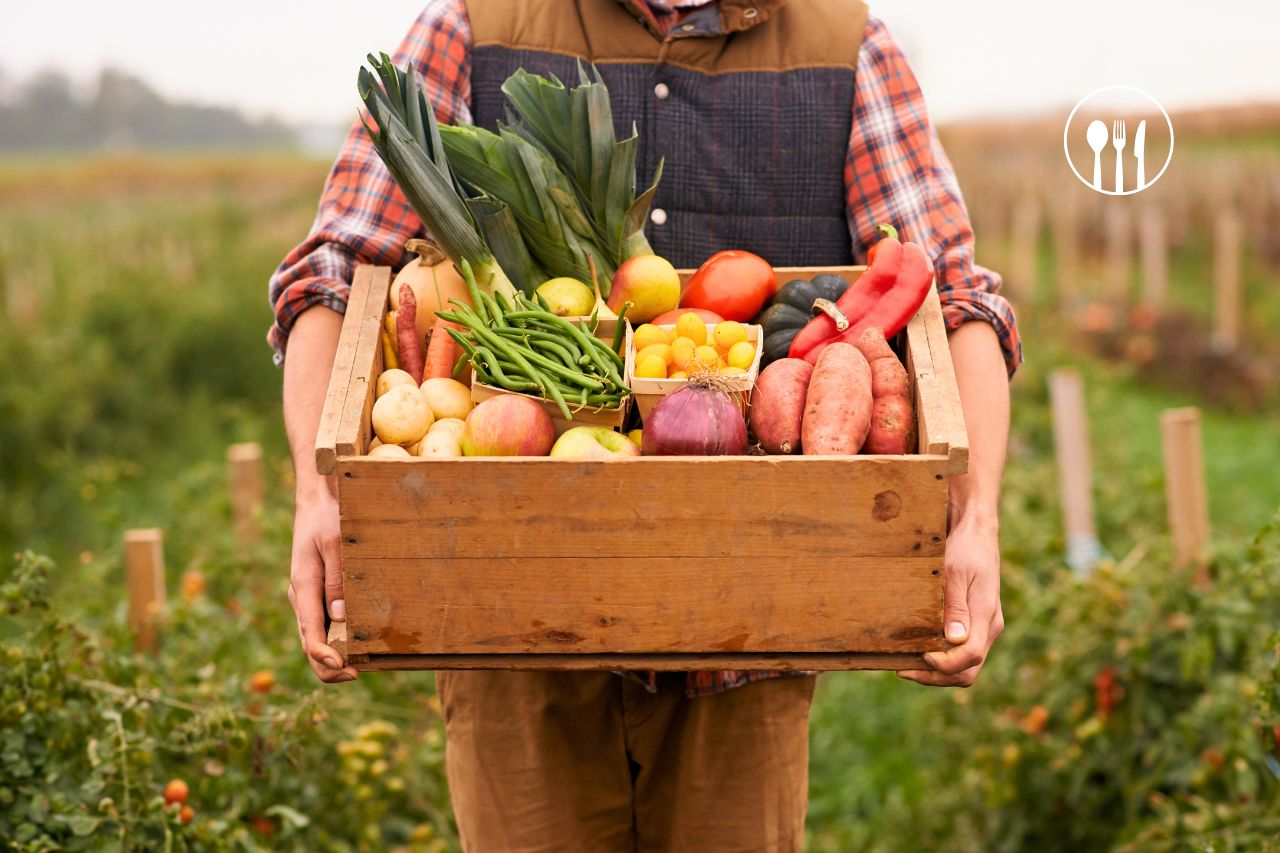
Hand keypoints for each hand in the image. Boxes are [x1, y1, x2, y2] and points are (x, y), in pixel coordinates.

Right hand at [288, 482, 358, 682]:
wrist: (318, 499)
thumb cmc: (327, 517)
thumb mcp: (335, 543)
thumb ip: (337, 580)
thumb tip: (340, 617)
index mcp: (303, 587)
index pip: (309, 634)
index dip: (325, 658)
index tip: (346, 669)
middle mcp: (302, 598)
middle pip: (310, 644)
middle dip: (331, 666)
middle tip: (359, 674)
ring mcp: (309, 598)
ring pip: (317, 637)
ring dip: (336, 655)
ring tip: (364, 665)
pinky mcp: (318, 593)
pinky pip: (324, 624)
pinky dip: (338, 639)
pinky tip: (359, 643)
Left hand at [898, 515, 1003, 687]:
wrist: (976, 532)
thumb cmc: (964, 549)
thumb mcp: (954, 572)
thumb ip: (955, 607)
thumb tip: (954, 640)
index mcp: (986, 616)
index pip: (970, 657)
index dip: (944, 665)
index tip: (920, 656)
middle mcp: (989, 627)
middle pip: (968, 671)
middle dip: (937, 677)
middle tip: (903, 670)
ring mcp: (985, 627)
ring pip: (966, 666)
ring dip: (938, 672)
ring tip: (906, 665)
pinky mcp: (976, 623)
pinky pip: (962, 653)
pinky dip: (942, 659)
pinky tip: (918, 651)